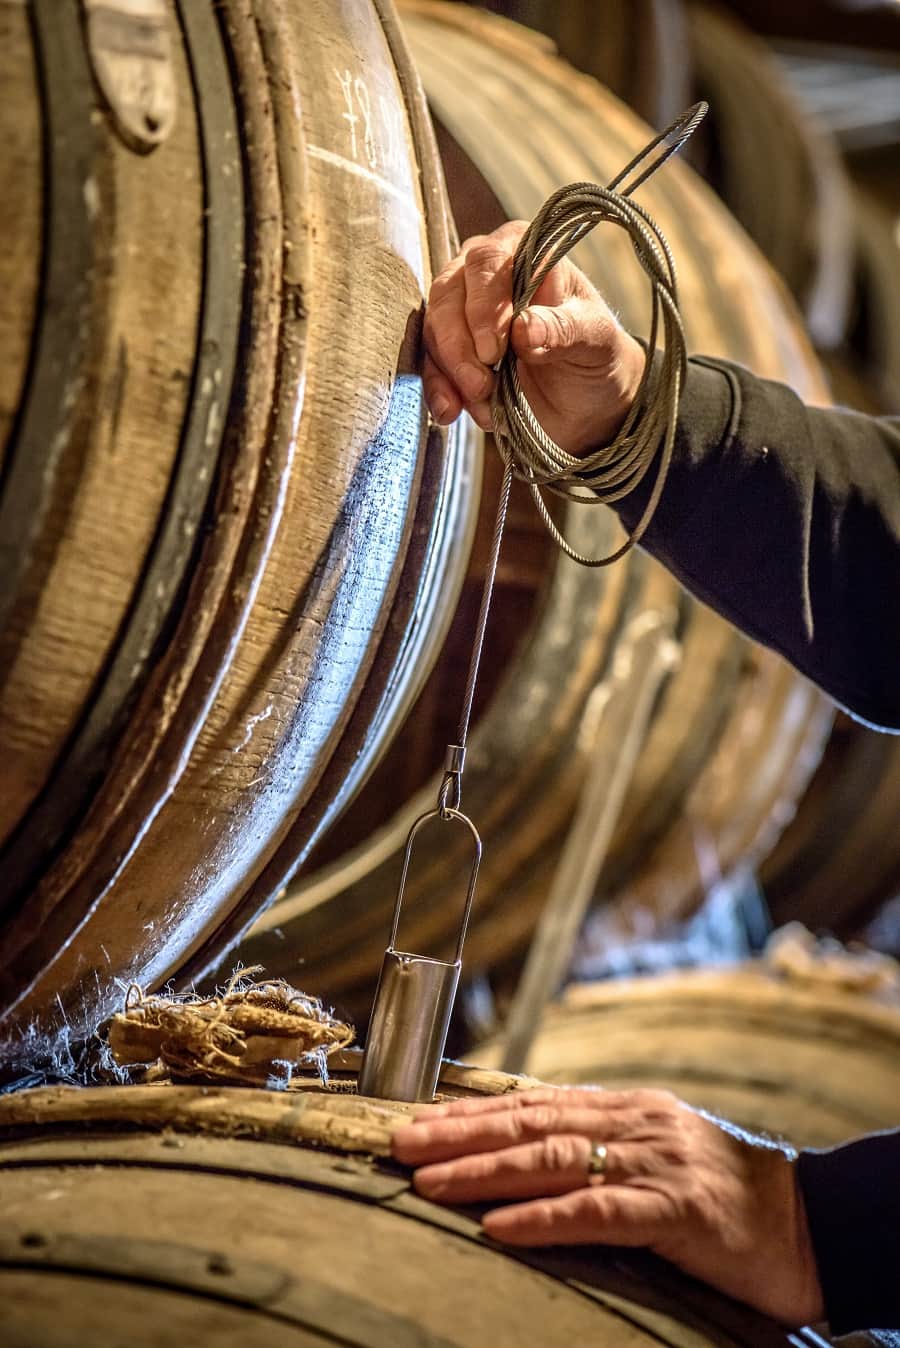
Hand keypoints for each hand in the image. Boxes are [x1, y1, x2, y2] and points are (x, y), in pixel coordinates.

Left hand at [392, 1086, 824, 1326]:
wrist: (811, 1222)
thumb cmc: (726, 1196)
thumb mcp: (658, 1154)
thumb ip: (600, 1147)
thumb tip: (527, 1148)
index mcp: (627, 1107)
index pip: (532, 1102)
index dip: (469, 1110)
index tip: (414, 1118)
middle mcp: (635, 1122)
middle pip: (529, 1122)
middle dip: (457, 1132)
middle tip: (397, 1140)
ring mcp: (655, 1162)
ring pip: (552, 1159)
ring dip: (483, 1171)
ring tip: (427, 1179)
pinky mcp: (677, 1209)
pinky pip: (599, 1212)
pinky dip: (543, 1218)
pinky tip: (498, 1227)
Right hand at [424, 221, 645, 452]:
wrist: (586, 401)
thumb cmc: (595, 355)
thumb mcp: (595, 340)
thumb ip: (563, 329)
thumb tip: (524, 328)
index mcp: (526, 251)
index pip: (487, 261)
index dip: (483, 305)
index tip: (493, 349)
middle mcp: (486, 274)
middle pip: (448, 292)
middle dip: (459, 343)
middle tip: (481, 383)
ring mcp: (463, 312)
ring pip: (434, 328)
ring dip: (450, 370)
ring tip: (481, 400)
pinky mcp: (451, 351)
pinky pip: (431, 364)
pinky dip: (438, 390)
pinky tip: (451, 412)